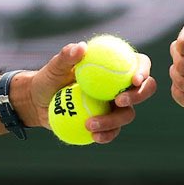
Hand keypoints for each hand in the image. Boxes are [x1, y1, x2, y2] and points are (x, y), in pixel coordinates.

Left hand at [18, 42, 157, 143]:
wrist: (38, 103)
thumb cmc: (49, 79)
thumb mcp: (54, 67)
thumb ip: (67, 57)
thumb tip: (81, 47)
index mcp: (115, 66)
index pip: (138, 64)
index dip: (143, 71)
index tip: (133, 79)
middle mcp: (120, 86)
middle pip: (144, 90)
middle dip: (138, 96)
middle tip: (119, 100)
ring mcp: (115, 107)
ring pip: (127, 115)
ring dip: (113, 121)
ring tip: (90, 124)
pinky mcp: (107, 124)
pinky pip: (113, 131)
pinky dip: (106, 135)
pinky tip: (93, 137)